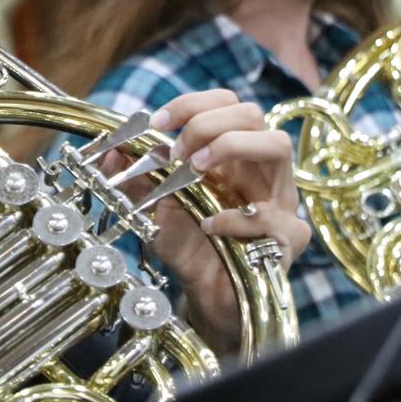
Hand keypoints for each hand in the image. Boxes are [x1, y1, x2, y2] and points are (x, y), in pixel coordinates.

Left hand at [125, 90, 307, 351]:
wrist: (206, 298)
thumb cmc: (189, 248)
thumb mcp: (153, 209)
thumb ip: (135, 180)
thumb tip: (112, 150)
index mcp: (233, 155)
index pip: (227, 103)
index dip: (193, 103)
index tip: (157, 123)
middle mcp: (260, 170)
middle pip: (254, 114)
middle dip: (209, 123)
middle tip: (179, 153)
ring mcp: (281, 201)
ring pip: (279, 145)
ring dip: (232, 147)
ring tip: (197, 168)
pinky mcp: (288, 239)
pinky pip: (274, 217)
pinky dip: (236, 218)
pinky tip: (209, 226)